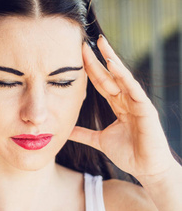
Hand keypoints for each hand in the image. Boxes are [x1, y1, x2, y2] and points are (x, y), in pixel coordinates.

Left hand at [69, 35, 175, 181]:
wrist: (146, 169)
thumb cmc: (127, 154)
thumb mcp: (98, 140)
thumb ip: (82, 133)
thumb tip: (64, 131)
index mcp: (118, 104)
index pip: (101, 82)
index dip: (90, 69)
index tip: (77, 54)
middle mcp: (127, 99)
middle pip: (110, 75)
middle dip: (98, 58)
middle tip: (86, 41)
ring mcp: (137, 102)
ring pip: (122, 77)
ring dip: (111, 60)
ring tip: (101, 45)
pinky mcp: (146, 109)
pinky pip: (134, 90)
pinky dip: (124, 77)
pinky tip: (115, 66)